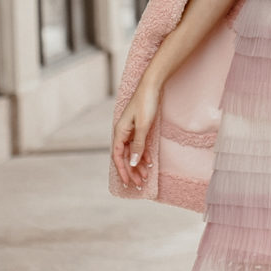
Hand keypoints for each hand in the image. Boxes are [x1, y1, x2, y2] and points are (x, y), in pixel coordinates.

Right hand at [111, 70, 162, 189]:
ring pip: (133, 152)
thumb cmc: (145, 103)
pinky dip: (144, 154)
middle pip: (125, 157)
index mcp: (120, 132)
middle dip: (132, 171)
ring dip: (138, 165)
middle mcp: (123, 132)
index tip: (128, 182)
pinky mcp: (139, 127)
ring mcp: (131, 130)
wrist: (152, 86)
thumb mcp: (143, 127)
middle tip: (139, 184)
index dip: (122, 170)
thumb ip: (138, 145)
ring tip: (145, 176)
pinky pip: (139, 145)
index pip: (118, 156)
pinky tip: (149, 162)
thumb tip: (132, 162)